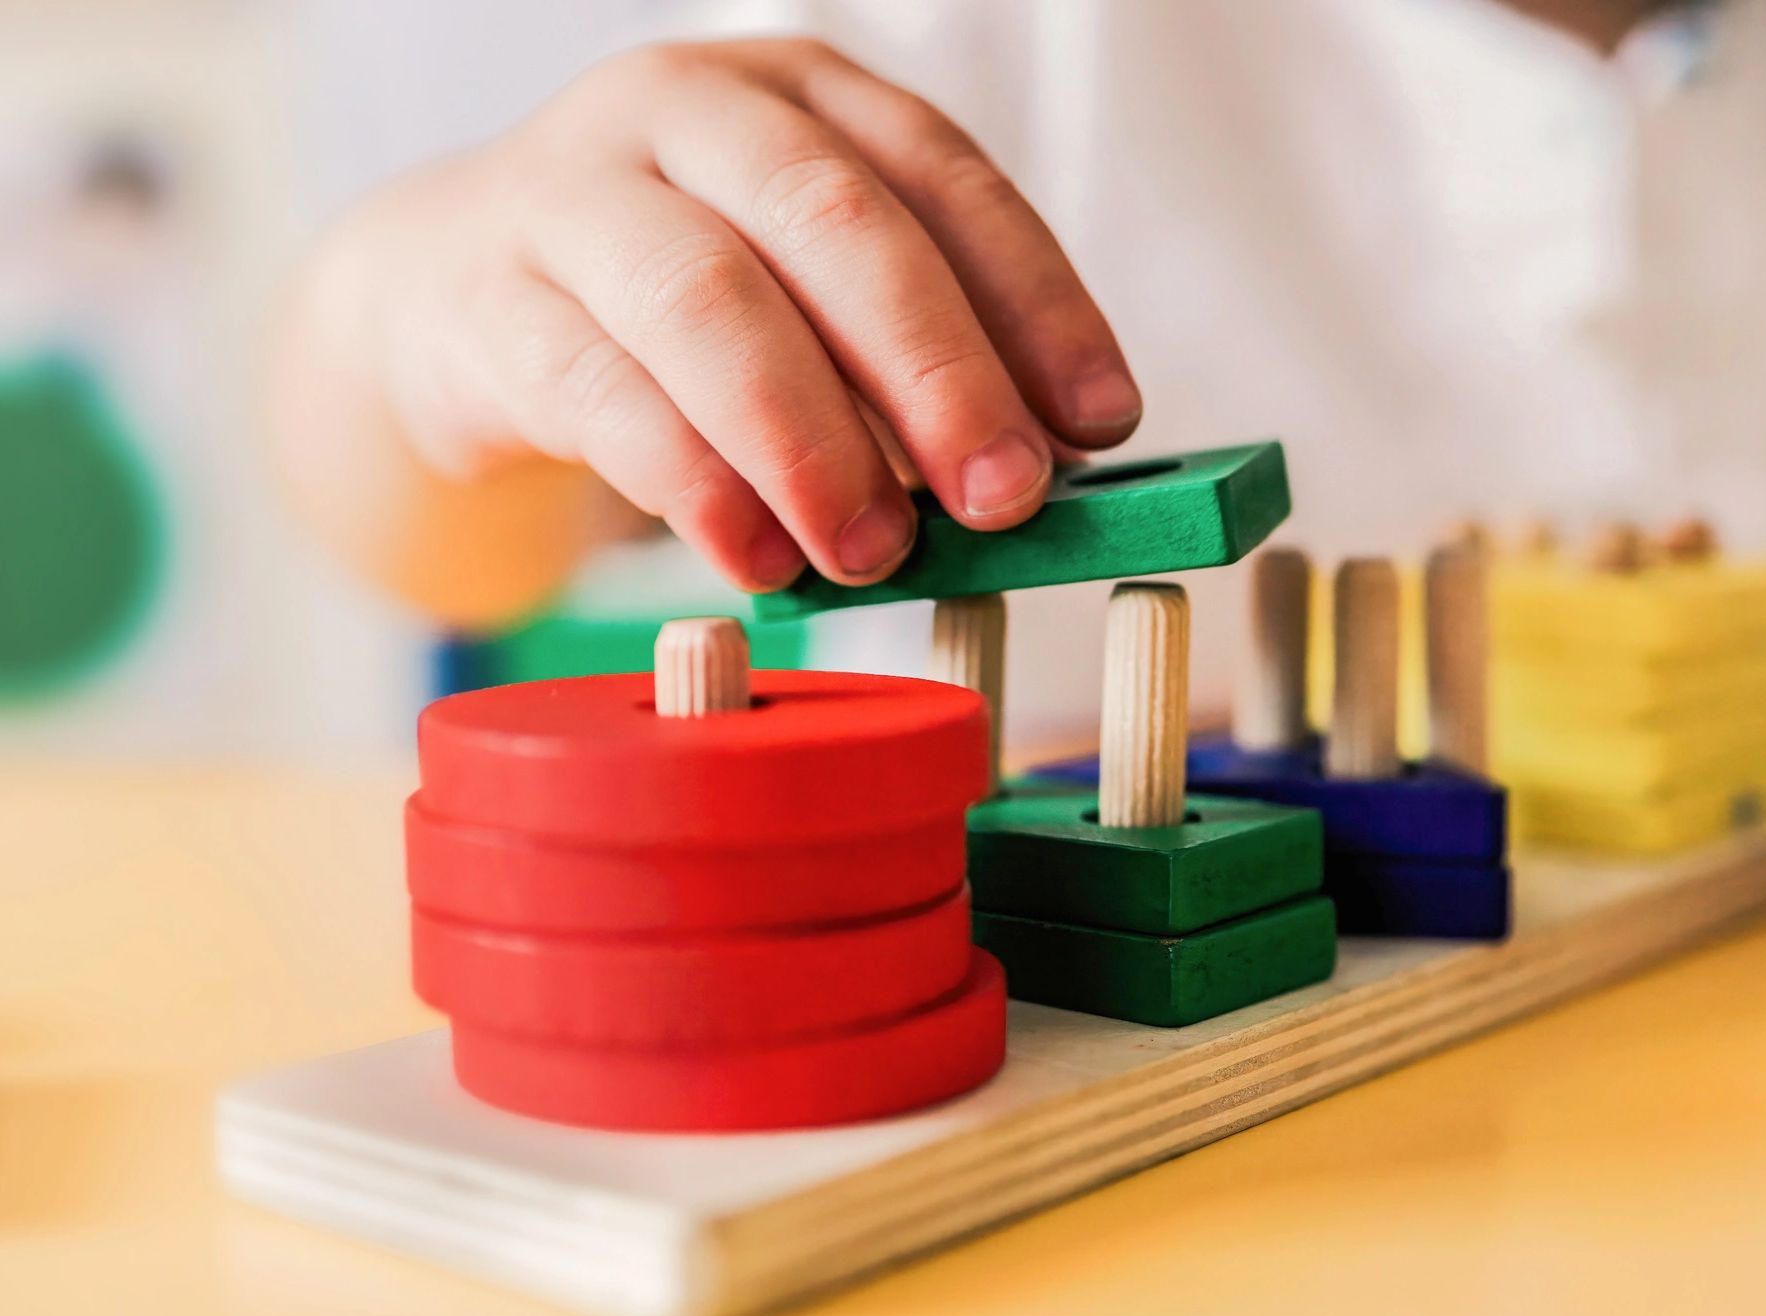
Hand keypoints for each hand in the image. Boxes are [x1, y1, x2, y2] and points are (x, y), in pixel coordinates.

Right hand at [313, 38, 1140, 592]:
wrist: (454, 292)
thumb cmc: (673, 303)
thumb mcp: (802, 295)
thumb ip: (903, 364)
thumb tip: (1032, 476)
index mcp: (798, 95)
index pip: (942, 176)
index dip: (1034, 300)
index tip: (1100, 420)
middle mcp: (687, 113)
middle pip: (832, 222)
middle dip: (935, 369)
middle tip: (1003, 498)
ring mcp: (573, 195)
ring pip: (708, 300)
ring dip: (810, 439)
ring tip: (874, 550)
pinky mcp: (492, 301)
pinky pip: (601, 392)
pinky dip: (695, 486)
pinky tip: (758, 559)